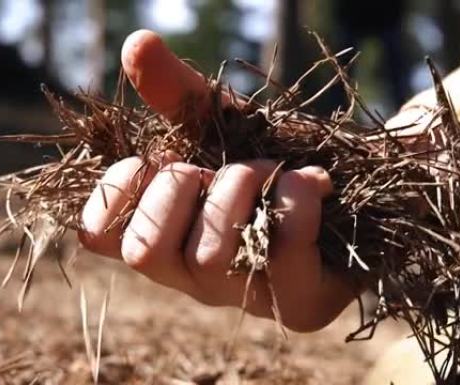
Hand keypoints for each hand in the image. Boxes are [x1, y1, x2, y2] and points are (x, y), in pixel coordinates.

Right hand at [78, 30, 355, 332]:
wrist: (359, 182)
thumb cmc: (274, 157)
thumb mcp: (222, 122)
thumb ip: (178, 91)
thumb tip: (135, 42)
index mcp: (165, 236)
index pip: (100, 237)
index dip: (113, 191)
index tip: (151, 158)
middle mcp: (194, 276)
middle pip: (146, 252)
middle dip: (175, 188)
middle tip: (208, 167)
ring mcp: (245, 295)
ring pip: (209, 256)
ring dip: (239, 188)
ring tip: (267, 167)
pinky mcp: (300, 303)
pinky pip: (282, 251)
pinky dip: (294, 199)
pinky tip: (312, 181)